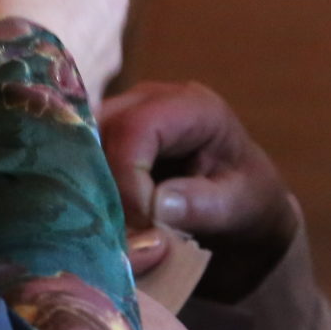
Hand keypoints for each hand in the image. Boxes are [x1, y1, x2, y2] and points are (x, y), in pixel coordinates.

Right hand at [103, 81, 299, 301]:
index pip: (138, 128)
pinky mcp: (109, 141)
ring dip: (86, 185)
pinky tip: (92, 221)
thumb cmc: (249, 206)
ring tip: (102, 227)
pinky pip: (80, 158)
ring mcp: (126, 116)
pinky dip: (83, 189)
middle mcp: (152, 100)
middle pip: (100, 128)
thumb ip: (201, 205)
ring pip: (82, 142)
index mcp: (194, 107)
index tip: (141, 224)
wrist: (246, 214)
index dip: (128, 176)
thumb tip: (156, 205)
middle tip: (113, 229)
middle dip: (99, 181)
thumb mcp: (240, 208)